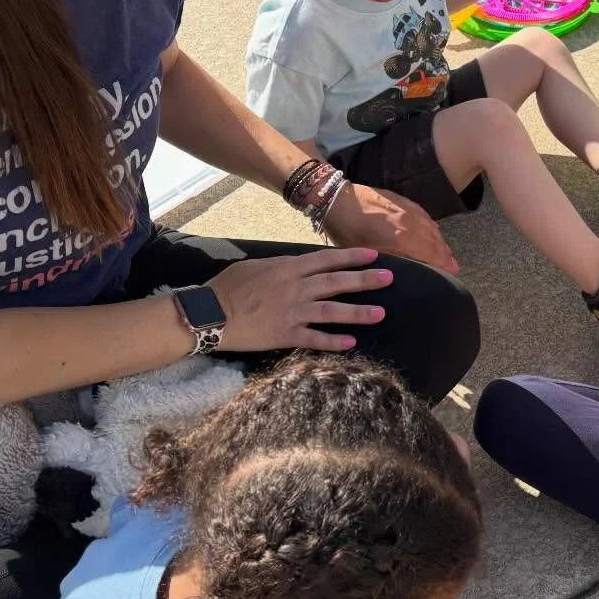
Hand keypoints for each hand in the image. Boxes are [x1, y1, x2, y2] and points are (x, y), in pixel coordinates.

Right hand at [207, 248, 399, 352]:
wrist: (209, 313)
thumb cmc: (227, 287)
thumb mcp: (256, 266)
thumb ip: (281, 266)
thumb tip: (298, 265)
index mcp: (288, 268)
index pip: (327, 260)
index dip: (351, 257)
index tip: (373, 255)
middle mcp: (295, 288)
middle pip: (336, 282)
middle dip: (365, 279)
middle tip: (389, 278)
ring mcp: (292, 312)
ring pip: (332, 311)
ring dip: (358, 312)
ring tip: (380, 313)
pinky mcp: (285, 334)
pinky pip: (314, 338)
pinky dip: (333, 341)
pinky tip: (351, 343)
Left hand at [322, 181, 457, 274]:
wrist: (337, 200)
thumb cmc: (347, 231)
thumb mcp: (366, 253)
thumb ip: (390, 260)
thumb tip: (406, 270)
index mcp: (402, 239)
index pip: (430, 253)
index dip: (443, 263)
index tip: (454, 271)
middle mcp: (410, 223)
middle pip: (434, 240)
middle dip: (445, 253)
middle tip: (453, 265)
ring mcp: (407, 210)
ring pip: (430, 227)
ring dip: (440, 240)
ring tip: (446, 250)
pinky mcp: (401, 200)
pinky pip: (423, 213)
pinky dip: (431, 223)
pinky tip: (434, 228)